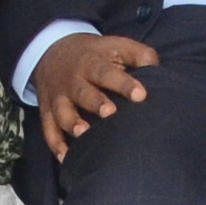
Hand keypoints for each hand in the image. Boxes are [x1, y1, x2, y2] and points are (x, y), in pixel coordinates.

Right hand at [34, 32, 157, 157]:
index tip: (141, 94)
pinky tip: (67, 158)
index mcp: (92, 63)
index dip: (123, 83)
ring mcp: (58, 97)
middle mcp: (73, 80)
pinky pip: (49, 130)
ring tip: (84, 134)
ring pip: (63, 112)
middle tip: (110, 113)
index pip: (107, 72)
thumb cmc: (95, 54)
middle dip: (95, 102)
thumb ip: (139, 55)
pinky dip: (56, 145)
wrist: (54, 51)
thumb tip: (158, 70)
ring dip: (72, 123)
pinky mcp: (47, 112)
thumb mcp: (116, 46)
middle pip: (83, 92)